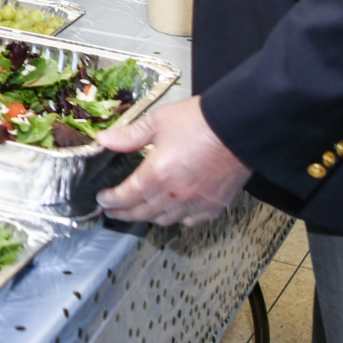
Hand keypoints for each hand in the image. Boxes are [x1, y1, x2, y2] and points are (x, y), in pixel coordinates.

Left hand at [95, 97, 251, 225]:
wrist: (239, 126)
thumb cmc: (201, 121)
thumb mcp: (158, 121)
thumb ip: (129, 135)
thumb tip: (104, 140)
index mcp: (157, 174)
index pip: (125, 196)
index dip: (110, 200)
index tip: (102, 199)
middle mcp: (174, 194)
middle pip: (142, 213)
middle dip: (123, 213)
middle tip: (113, 210)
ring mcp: (196, 202)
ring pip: (165, 220)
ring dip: (148, 217)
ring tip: (140, 211)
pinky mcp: (215, 205)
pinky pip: (191, 221)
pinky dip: (178, 218)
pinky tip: (174, 211)